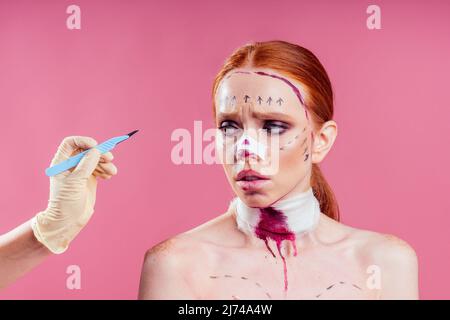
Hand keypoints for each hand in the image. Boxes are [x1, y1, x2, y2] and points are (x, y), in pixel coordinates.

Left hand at [31, 136, 117, 253]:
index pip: (71, 143)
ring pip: (95, 159)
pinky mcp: (89, 179)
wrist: (68, 221)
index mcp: (61, 162)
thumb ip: (86, 165)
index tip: (96, 146)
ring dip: (105, 163)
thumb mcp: (75, 182)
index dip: (84, 141)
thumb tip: (96, 150)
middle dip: (99, 153)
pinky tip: (108, 176)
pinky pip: (99, 168)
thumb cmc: (65, 202)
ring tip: (111, 172)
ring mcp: (80, 172)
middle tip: (110, 158)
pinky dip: (106, 170)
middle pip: (87, 150)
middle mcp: (71, 165)